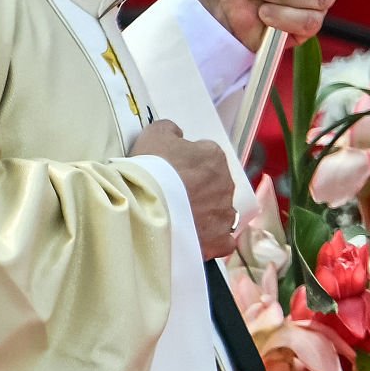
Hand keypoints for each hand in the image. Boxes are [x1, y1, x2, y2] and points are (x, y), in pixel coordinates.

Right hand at [129, 120, 236, 258]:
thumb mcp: (154, 134)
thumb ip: (170, 130)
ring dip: (207, 213)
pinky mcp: (218, 241)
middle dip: (200, 187)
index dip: (188, 161)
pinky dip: (214, 240)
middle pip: (214, 183)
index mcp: (214, 157)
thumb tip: (178, 134)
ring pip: (220, 211)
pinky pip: (223, 240)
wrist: (143, 208)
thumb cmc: (150, 167)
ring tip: (183, 219)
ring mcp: (224, 214)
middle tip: (175, 195)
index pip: (206, 154)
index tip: (173, 169)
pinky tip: (198, 239)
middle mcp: (226, 184)